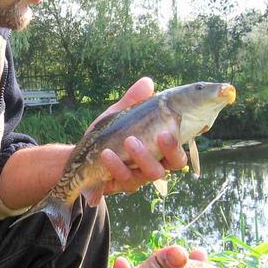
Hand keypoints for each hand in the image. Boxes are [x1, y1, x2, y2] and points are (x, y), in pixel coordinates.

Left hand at [87, 77, 187, 194]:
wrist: (82, 157)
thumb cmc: (108, 134)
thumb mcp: (119, 114)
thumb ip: (133, 100)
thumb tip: (147, 82)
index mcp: (160, 146)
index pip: (181, 145)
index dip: (185, 138)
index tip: (177, 124)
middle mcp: (156, 163)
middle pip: (176, 162)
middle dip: (172, 149)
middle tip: (163, 135)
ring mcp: (141, 176)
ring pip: (152, 172)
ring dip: (142, 156)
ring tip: (130, 140)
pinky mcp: (123, 185)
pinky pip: (125, 178)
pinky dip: (115, 165)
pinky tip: (106, 153)